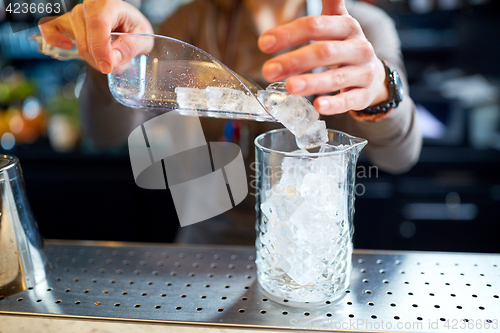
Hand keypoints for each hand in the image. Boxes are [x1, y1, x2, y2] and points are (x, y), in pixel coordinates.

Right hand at [39, 0, 152, 73]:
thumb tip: (112, 60)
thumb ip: (130, 48)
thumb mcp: (143, 39)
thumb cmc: (134, 30)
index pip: (98, 24)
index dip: (101, 48)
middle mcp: (89, 5)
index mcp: (109, 3)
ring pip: (79, 45)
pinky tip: (68, 46)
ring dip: (93, 59)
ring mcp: (76, 13)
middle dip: (102, 60)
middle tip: (116, 65)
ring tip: (107, 58)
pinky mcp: (66, 21)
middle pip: (88, 40)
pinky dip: (54, 38)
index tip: (107, 67)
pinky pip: (50, 28)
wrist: (127, 27)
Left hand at [258, 0, 388, 114]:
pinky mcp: (364, 94)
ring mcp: (363, 72)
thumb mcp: (337, 23)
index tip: (263, 44)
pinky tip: (319, 106)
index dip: (288, 34)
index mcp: (347, 27)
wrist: (373, 74)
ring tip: (289, 87)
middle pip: (324, 51)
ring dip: (312, 82)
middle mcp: (358, 47)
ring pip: (337, 77)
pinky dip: (334, 104)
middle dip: (295, 61)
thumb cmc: (345, 47)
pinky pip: (350, 100)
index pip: (315, 26)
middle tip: (268, 70)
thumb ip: (328, 5)